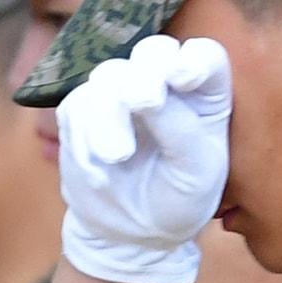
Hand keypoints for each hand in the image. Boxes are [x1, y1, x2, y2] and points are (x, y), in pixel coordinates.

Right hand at [57, 35, 231, 282]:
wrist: (130, 233)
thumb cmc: (177, 201)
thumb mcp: (195, 173)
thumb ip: (179, 128)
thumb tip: (143, 92)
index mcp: (204, 95)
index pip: (205, 55)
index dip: (194, 58)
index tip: (183, 78)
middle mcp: (165, 84)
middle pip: (154, 50)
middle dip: (145, 73)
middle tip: (140, 101)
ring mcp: (121, 92)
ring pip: (109, 75)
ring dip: (110, 115)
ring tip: (116, 156)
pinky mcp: (84, 108)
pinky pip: (77, 102)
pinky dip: (85, 133)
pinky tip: (97, 163)